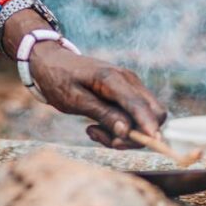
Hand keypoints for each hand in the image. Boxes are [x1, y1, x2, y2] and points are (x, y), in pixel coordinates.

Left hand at [28, 41, 166, 147]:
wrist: (51, 61)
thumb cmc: (59, 79)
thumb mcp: (74, 100)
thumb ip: (102, 114)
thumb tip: (127, 131)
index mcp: (113, 78)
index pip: (140, 104)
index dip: (149, 125)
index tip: (154, 144)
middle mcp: (128, 80)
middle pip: (154, 113)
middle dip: (137, 135)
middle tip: (109, 141)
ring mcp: (129, 86)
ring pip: (146, 118)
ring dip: (125, 134)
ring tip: (93, 132)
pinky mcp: (126, 93)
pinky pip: (135, 117)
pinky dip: (121, 128)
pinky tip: (95, 127)